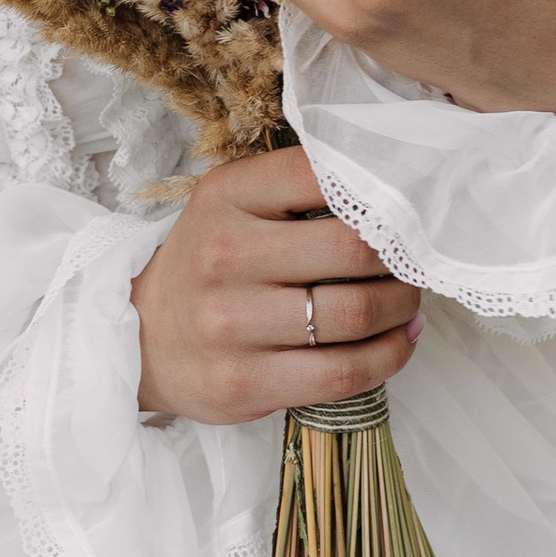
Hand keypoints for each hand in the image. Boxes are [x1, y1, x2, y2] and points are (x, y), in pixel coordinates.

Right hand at [131, 143, 421, 426]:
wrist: (142, 337)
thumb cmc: (209, 266)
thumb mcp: (234, 205)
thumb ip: (298, 188)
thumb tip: (394, 192)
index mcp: (227, 196)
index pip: (326, 175)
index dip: (383, 191)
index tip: (407, 206)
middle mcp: (225, 254)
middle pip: (354, 250)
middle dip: (403, 257)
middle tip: (414, 261)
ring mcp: (231, 323)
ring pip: (356, 313)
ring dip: (402, 307)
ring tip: (407, 301)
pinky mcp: (245, 382)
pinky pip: (344, 372)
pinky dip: (389, 356)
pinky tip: (397, 341)